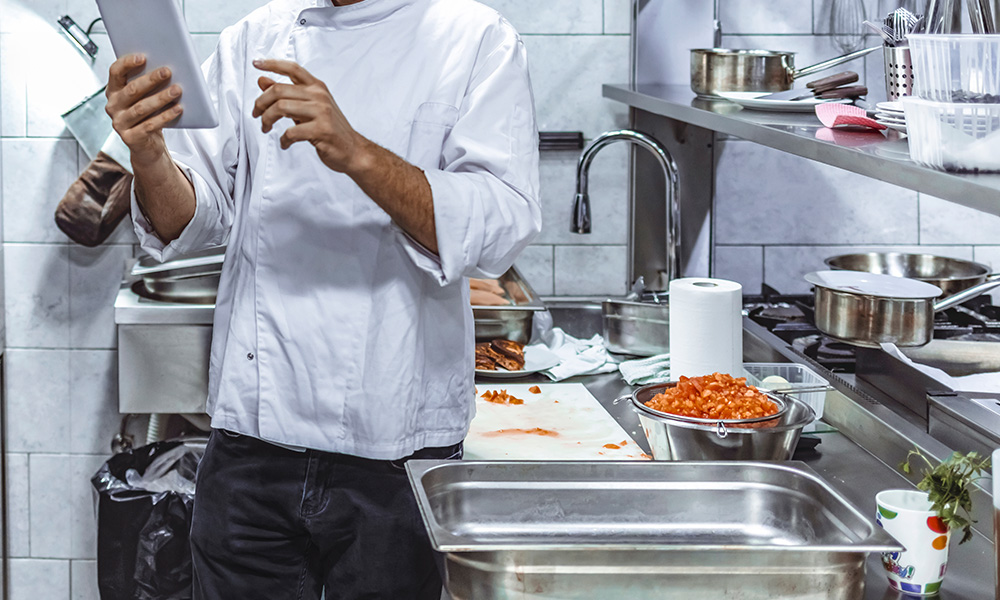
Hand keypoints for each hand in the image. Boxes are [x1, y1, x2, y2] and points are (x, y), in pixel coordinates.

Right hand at [105, 54, 183, 165]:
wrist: (147, 146)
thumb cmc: (148, 116)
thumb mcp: (145, 98)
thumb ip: (149, 84)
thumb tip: (167, 68)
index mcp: (114, 91)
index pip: (115, 72)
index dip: (127, 63)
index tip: (143, 57)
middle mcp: (113, 106)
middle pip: (131, 90)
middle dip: (151, 79)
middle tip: (168, 71)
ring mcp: (119, 123)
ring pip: (141, 108)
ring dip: (161, 98)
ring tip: (177, 90)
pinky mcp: (130, 138)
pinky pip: (150, 125)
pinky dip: (165, 116)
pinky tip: (178, 109)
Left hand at [252, 59, 368, 174]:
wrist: (353, 150)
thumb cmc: (329, 129)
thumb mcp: (307, 107)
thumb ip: (286, 94)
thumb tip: (262, 81)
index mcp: (317, 87)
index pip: (292, 68)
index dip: (272, 63)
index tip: (256, 63)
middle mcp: (319, 96)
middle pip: (279, 90)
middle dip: (261, 103)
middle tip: (256, 114)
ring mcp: (322, 112)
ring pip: (281, 108)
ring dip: (267, 120)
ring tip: (266, 128)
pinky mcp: (321, 130)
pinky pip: (291, 132)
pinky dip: (283, 140)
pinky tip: (285, 143)